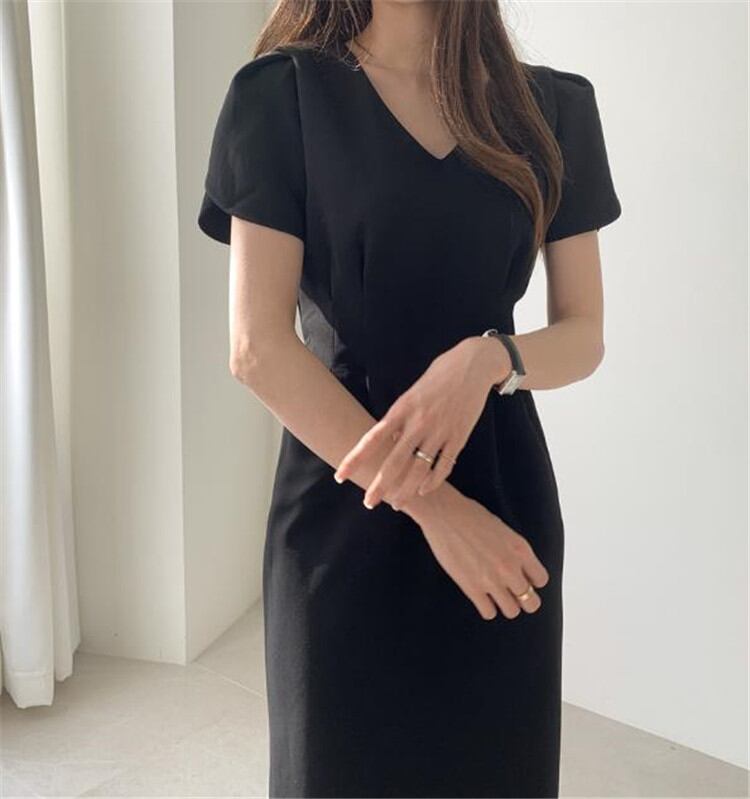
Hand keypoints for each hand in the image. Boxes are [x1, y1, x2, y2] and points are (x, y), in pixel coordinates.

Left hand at [334, 335, 511, 509]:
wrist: (473, 364)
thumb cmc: (439, 375)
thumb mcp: (412, 393)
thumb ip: (400, 417)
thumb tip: (388, 440)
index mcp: (402, 409)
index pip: (372, 439)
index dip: (355, 459)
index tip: (340, 475)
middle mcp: (418, 422)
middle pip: (395, 461)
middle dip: (380, 485)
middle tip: (368, 503)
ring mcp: (439, 431)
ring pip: (419, 469)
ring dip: (406, 490)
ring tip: (396, 503)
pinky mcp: (458, 437)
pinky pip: (444, 466)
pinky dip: (433, 481)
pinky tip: (423, 490)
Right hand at [402, 483, 549, 619]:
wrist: (444, 513)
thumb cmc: (470, 516)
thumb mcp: (503, 530)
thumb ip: (513, 551)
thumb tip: (518, 569)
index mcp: (520, 549)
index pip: (541, 580)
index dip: (532, 582)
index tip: (521, 579)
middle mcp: (510, 567)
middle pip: (531, 602)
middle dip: (523, 600)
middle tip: (511, 594)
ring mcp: (491, 579)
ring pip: (512, 611)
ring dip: (505, 605)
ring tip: (495, 596)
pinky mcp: (471, 587)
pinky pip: (489, 613)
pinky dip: (486, 608)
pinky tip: (480, 597)